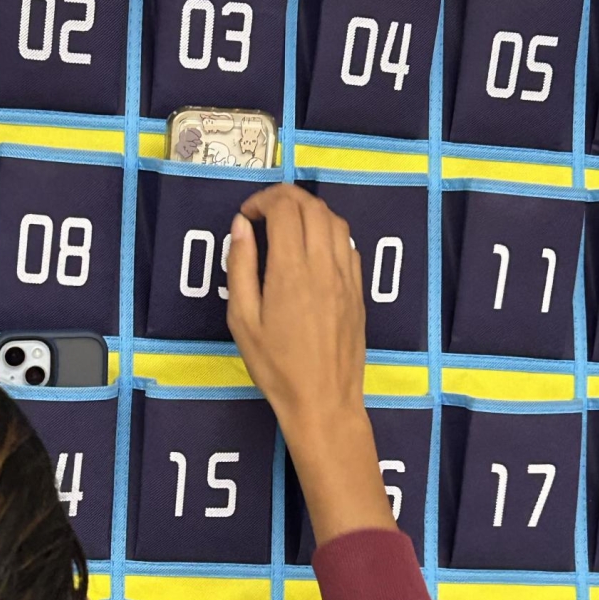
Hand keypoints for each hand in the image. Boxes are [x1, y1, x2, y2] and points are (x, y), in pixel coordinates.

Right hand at [227, 185, 395, 545]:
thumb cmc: (276, 368)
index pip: (284, 209)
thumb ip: (240, 268)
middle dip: (286, 198)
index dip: (263, 201)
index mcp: (290, 271)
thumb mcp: (243, 321)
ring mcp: (346, 276)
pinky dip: (329, 232)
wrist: (324, 401)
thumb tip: (241, 227)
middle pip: (312, 206)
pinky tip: (313, 248)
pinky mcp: (358, 290)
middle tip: (264, 211)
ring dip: (310, 210)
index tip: (247, 215)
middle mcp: (324, 265)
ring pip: (334, 220)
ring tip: (288, 224)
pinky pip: (348, 244)